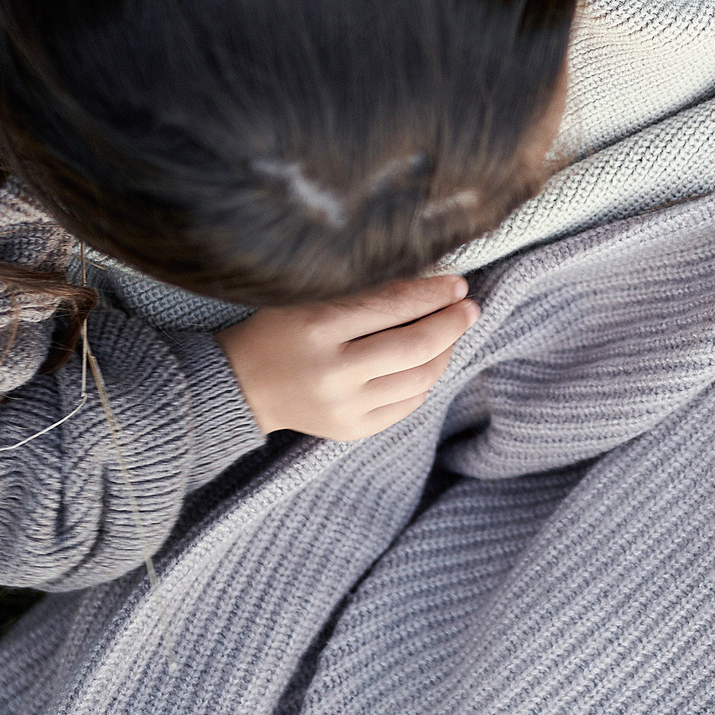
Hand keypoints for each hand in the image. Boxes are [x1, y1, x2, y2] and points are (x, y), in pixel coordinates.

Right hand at [214, 273, 477, 440]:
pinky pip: (407, 404)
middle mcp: (334, 373)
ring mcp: (344, 408)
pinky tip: (428, 362)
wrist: (244, 386)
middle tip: (470, 308)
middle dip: (452, 324)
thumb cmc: (280, 329)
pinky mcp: (351, 430)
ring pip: (419, 379)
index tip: (458, 283)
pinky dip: (425, 381)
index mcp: (319, 328)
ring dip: (445, 352)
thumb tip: (433, 285)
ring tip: (451, 333)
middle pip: (415, 347)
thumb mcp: (311, 297)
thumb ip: (367, 293)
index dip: (434, 293)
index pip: (393, 306)